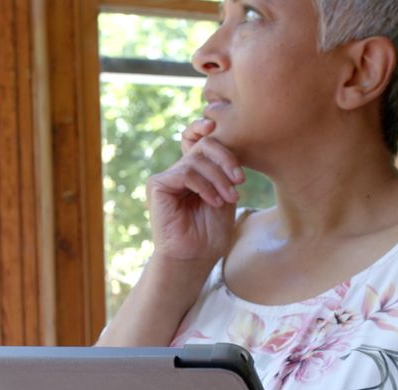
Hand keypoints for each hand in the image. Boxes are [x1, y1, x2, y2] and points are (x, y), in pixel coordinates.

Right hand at [146, 118, 244, 265]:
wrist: (195, 257)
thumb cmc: (211, 232)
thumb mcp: (226, 194)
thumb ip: (223, 169)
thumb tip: (224, 138)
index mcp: (195, 170)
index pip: (197, 139)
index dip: (203, 128)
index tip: (217, 124)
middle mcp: (179, 170)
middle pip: (203, 145)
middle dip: (226, 158)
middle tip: (240, 179)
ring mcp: (166, 177)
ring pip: (197, 159)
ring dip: (219, 178)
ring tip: (230, 197)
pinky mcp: (157, 185)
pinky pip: (186, 172)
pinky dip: (205, 186)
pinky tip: (214, 201)